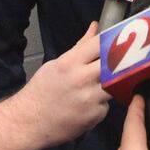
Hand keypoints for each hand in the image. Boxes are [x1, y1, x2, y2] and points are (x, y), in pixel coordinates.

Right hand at [13, 21, 109, 147]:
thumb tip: (95, 28)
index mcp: (71, 62)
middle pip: (115, 64)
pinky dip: (100, 104)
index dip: (113, 41)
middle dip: (118, 63)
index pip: (101, 44)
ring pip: (114, 85)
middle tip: (118, 64)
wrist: (28, 122)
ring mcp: (90, 99)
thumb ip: (80, 47)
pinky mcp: (94, 116)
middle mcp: (82, 79)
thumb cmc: (41, 91)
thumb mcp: (56, 64)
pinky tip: (87, 106)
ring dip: (110, 85)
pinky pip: (106, 105)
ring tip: (96, 88)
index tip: (121, 40)